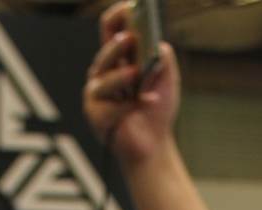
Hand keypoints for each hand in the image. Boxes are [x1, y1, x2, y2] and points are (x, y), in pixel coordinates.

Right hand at [83, 1, 179, 164]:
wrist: (154, 145)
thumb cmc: (157, 110)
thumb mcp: (166, 77)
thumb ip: (161, 55)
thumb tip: (154, 42)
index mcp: (119, 58)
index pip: (111, 27)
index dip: (118, 14)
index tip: (130, 6)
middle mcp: (104, 72)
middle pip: (106, 50)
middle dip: (118, 44)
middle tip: (131, 38)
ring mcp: (97, 93)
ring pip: (104, 77)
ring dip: (122, 77)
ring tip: (136, 76)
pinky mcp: (95, 114)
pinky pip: (106, 105)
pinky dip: (125, 107)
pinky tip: (137, 108)